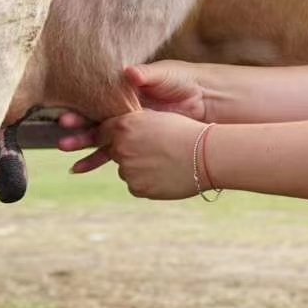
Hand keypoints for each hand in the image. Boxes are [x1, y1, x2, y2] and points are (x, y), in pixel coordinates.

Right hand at [58, 61, 206, 167]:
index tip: (67, 120)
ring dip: (83, 148)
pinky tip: (80, 168)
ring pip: (101, 140)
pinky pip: (113, 152)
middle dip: (78, 132)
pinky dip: (97, 160)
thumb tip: (128, 73)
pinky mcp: (139, 142)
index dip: (81, 112)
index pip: (96, 104)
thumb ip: (145, 74)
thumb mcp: (163, 75)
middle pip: (94, 123)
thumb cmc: (181, 81)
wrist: (204, 99)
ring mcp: (130, 128)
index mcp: (123, 93)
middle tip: (64, 140)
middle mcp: (122, 111)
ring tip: (68, 153)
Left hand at [70, 109, 204, 198]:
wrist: (205, 155)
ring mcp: (128, 170)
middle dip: (128, 153)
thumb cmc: (185, 132)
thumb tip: (121, 131)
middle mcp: (121, 148)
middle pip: (114, 153)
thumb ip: (135, 124)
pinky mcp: (137, 188)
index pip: (102, 132)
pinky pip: (136, 186)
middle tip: (153, 152)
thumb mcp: (157, 119)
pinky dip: (147, 183)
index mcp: (124, 126)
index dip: (111, 135)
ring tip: (164, 163)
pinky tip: (165, 175)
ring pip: (126, 170)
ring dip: (138, 169)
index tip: (118, 139)